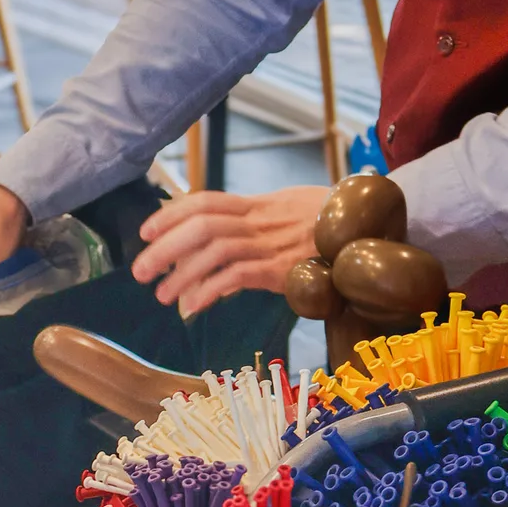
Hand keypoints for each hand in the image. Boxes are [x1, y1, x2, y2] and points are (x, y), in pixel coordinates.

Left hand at [132, 186, 327, 317]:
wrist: (367, 235)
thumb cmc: (328, 225)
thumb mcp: (289, 211)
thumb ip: (255, 221)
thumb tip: (220, 237)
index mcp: (258, 205)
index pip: (205, 201)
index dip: (171, 214)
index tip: (145, 232)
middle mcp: (261, 221)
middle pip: (203, 225)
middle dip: (165, 248)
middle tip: (140, 271)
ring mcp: (272, 245)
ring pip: (216, 250)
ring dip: (183, 274)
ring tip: (163, 296)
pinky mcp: (283, 270)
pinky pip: (238, 277)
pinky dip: (211, 290)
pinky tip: (195, 306)